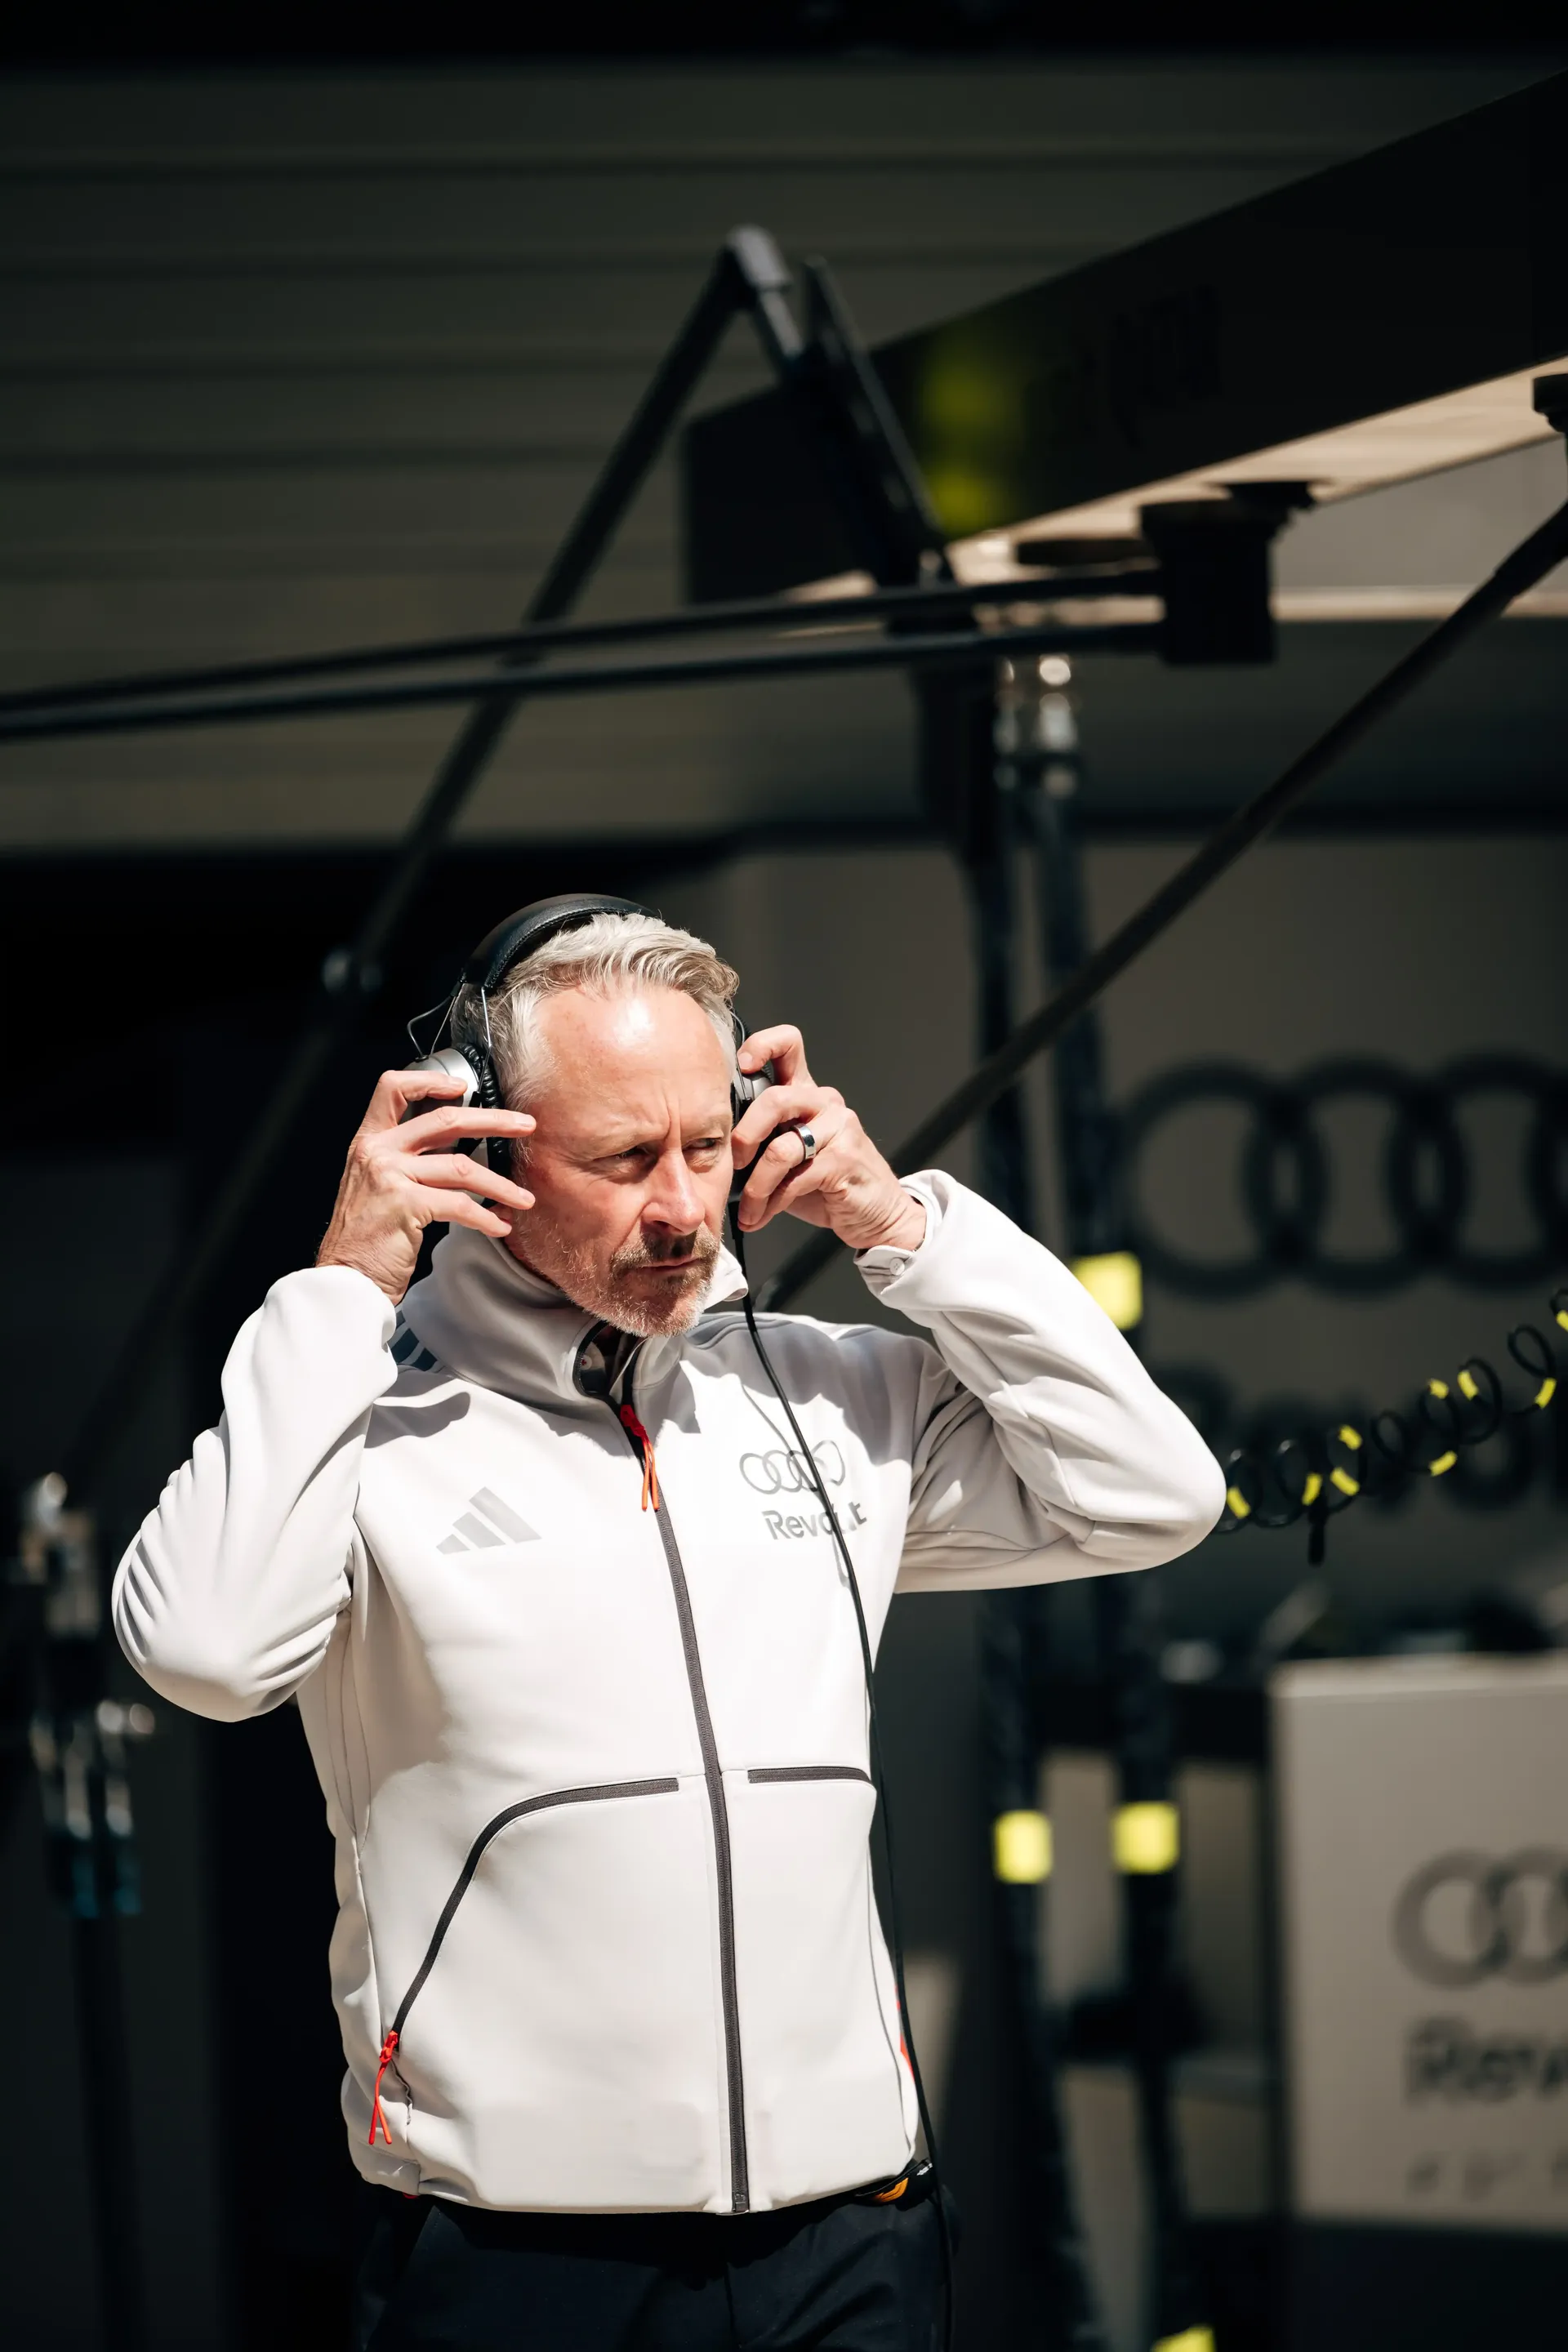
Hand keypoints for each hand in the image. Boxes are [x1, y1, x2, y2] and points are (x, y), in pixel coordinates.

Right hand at [315, 1071, 535, 1304]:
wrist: (347, 1280)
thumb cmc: (366, 1239)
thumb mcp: (377, 1186)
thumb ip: (407, 1159)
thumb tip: (454, 1144)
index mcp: (368, 1141)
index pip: (393, 1088)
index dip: (430, 1081)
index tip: (464, 1087)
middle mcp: (376, 1152)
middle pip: (444, 1119)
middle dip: (494, 1120)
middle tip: (525, 1125)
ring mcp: (389, 1176)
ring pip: (461, 1166)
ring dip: (500, 1184)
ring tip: (523, 1199)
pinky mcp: (405, 1204)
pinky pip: (459, 1205)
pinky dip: (486, 1218)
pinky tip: (500, 1226)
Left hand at [731, 1026, 924, 1251]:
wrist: (875, 1213)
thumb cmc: (825, 1183)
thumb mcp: (788, 1155)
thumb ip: (761, 1139)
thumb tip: (711, 1146)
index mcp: (806, 1093)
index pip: (789, 1045)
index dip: (761, 1046)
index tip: (740, 1067)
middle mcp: (824, 1103)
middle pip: (774, 1098)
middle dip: (744, 1135)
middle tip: (734, 1163)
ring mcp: (839, 1129)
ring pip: (781, 1149)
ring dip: (756, 1187)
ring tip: (747, 1210)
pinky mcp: (845, 1160)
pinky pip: (795, 1179)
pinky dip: (772, 1203)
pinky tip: (762, 1216)